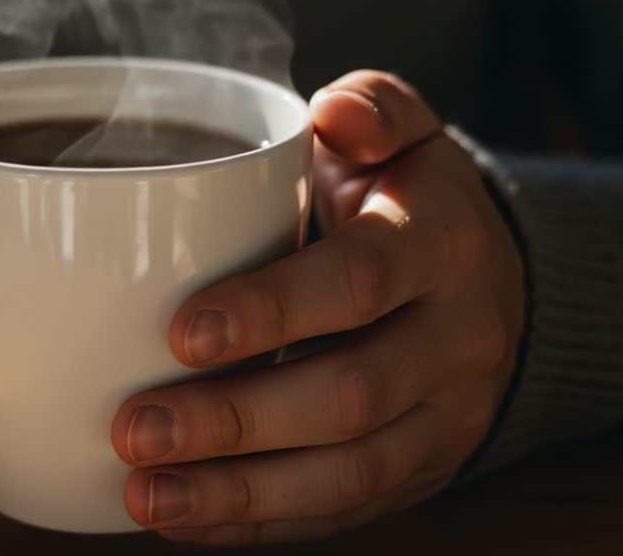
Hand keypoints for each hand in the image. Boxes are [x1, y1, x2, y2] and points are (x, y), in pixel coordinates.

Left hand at [111, 71, 524, 543]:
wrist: (490, 282)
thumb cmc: (408, 200)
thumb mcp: (406, 135)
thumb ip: (375, 107)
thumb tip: (338, 112)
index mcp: (442, 244)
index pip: (357, 283)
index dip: (270, 313)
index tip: (178, 333)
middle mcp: (459, 339)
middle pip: (349, 396)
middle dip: (236, 421)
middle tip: (132, 428)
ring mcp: (447, 417)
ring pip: (348, 475)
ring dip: (238, 491)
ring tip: (142, 492)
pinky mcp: (422, 471)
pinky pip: (344, 512)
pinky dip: (260, 522)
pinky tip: (182, 518)